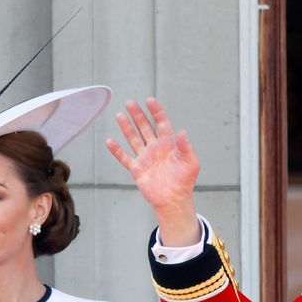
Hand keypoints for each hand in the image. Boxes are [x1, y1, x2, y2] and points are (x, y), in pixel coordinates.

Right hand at [106, 97, 201, 245]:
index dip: (156, 111)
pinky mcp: (137, 169)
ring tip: (119, 115)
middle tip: (130, 103)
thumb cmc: (185, 182)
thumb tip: (182, 132)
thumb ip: (186, 147)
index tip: (149, 101)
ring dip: (126, 128)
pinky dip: (117, 150)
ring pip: (133, 139)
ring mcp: (145, 158)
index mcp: (169, 143)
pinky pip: (124, 158)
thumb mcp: (191, 163)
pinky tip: (110, 141)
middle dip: (137, 115)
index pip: (161, 122)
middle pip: (145, 127)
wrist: (174, 201)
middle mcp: (155, 148)